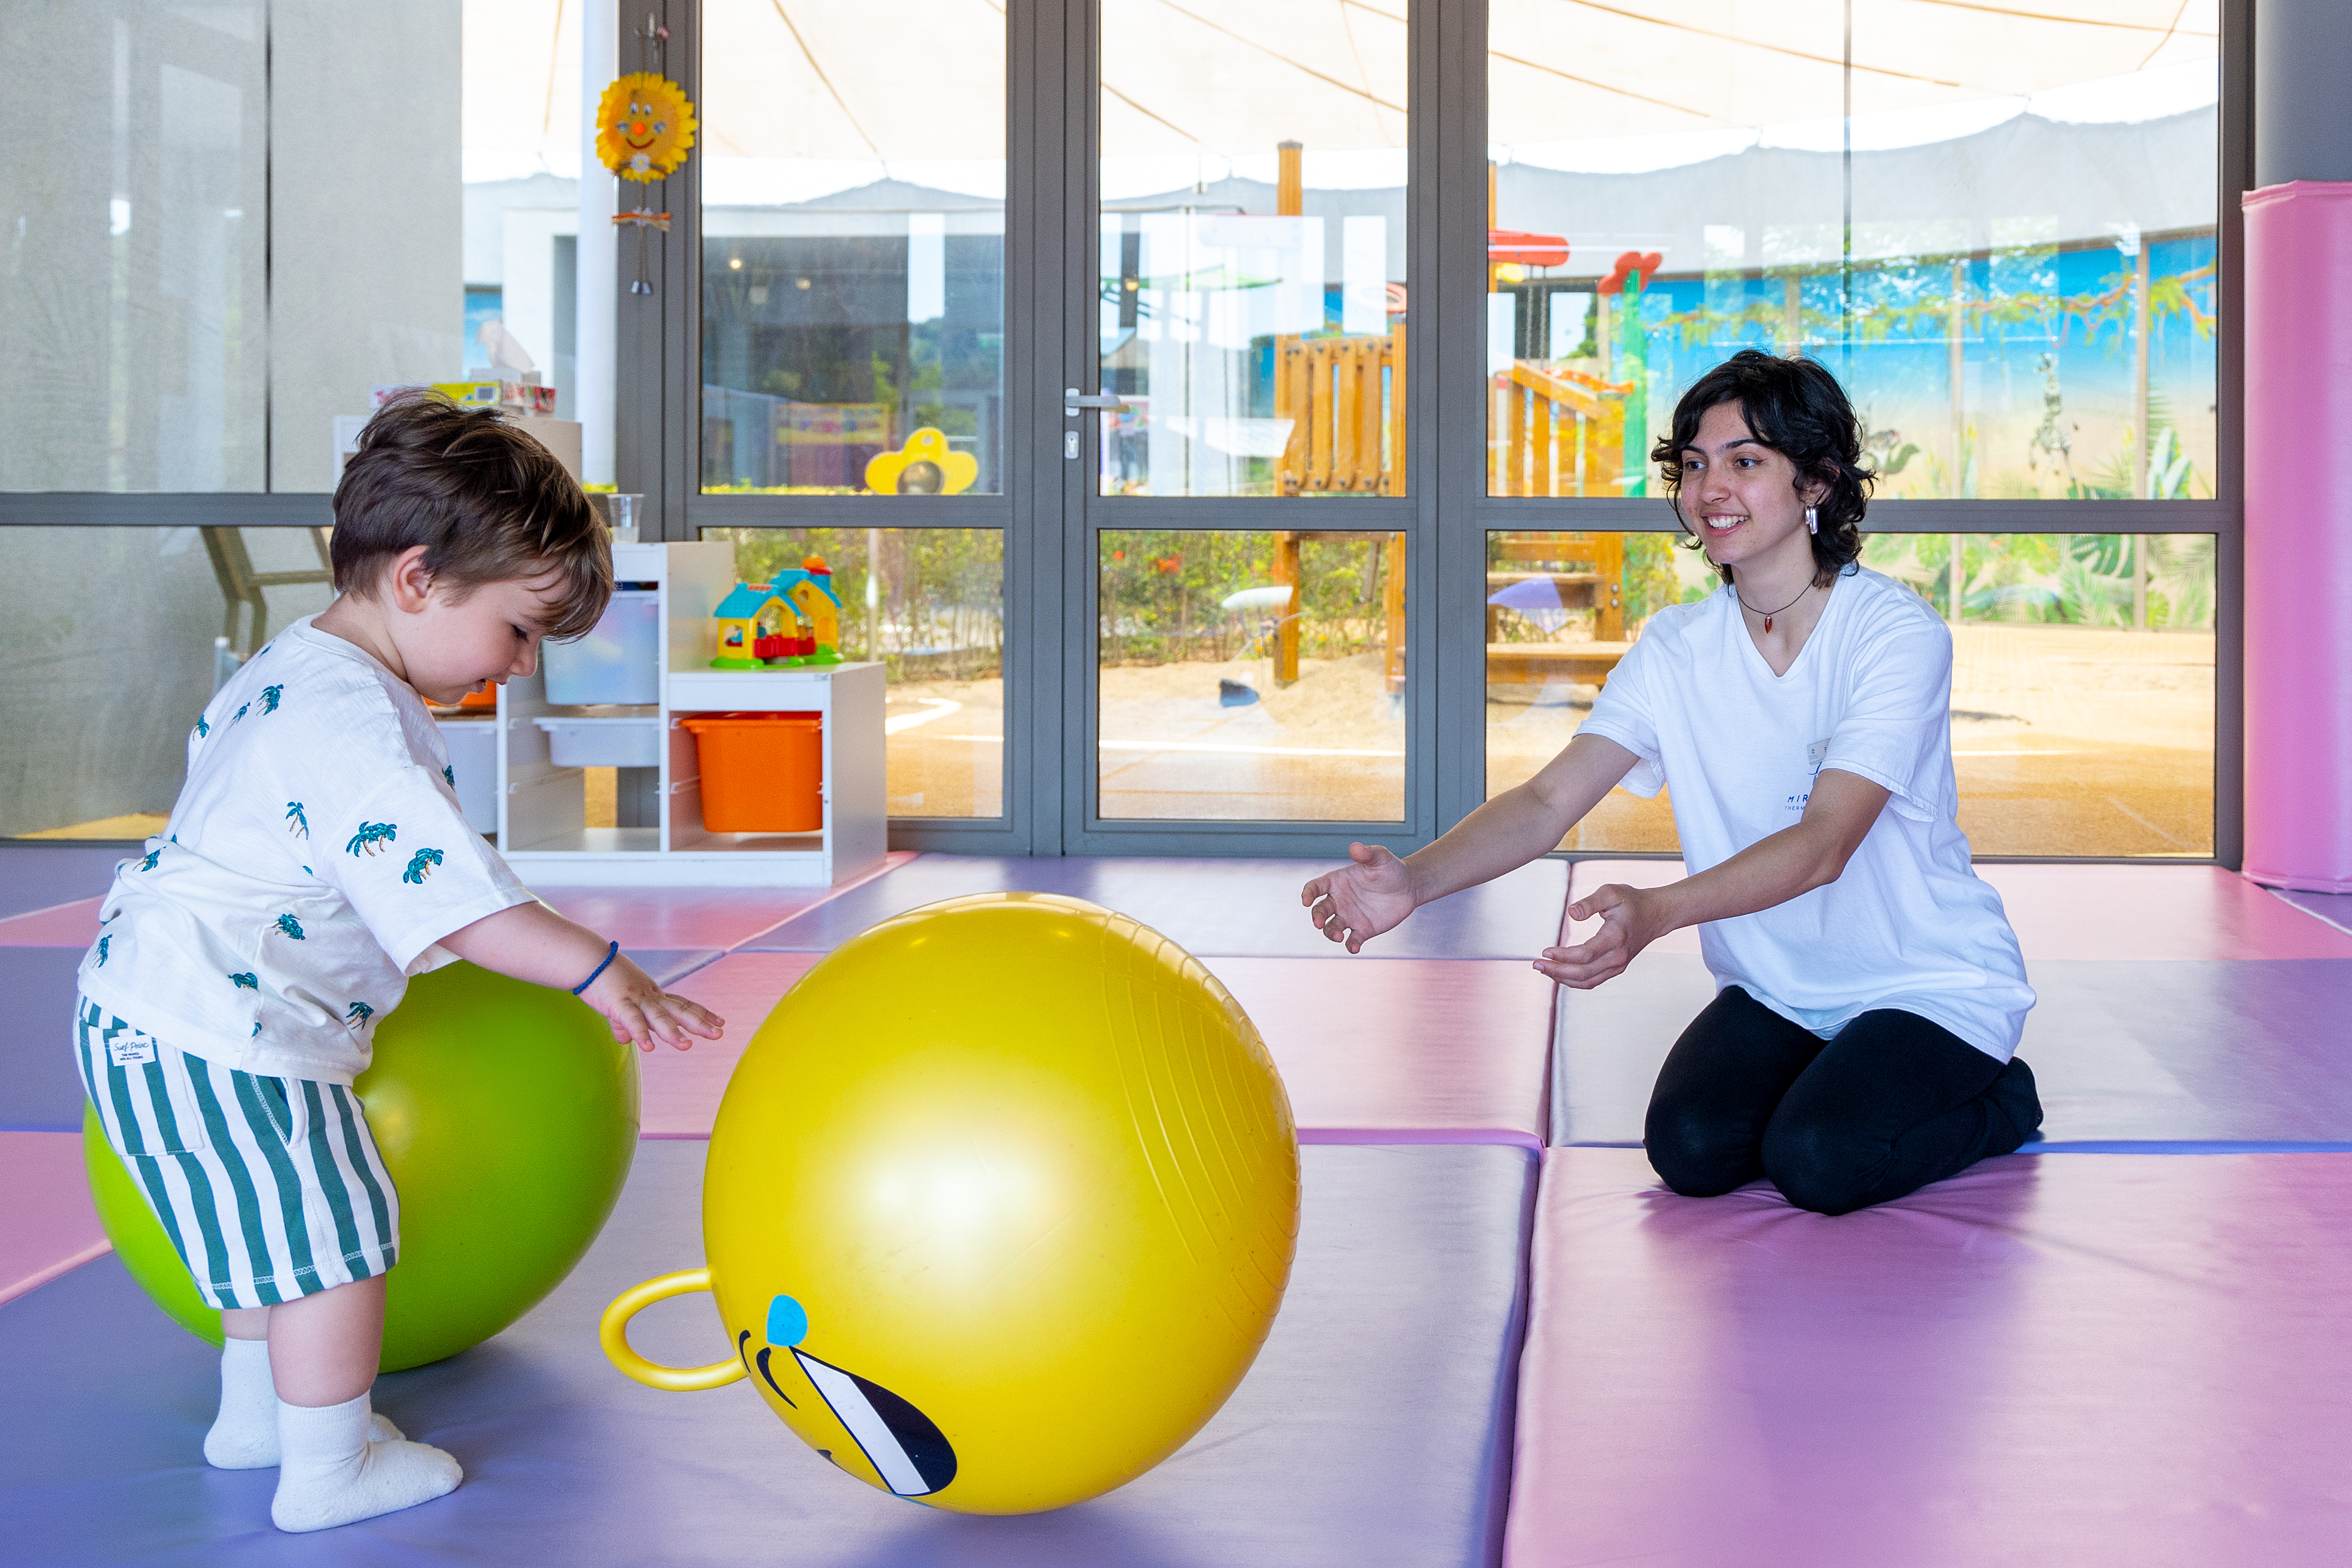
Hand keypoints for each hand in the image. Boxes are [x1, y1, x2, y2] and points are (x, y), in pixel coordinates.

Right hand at [581, 956, 724, 1051]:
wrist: (588, 959)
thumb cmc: (604, 981)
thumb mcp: (618, 1006)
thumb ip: (624, 1025)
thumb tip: (625, 1040)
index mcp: (654, 995)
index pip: (683, 1004)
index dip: (702, 1013)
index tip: (720, 1022)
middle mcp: (650, 995)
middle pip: (679, 1011)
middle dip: (700, 1023)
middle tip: (718, 1033)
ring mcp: (636, 998)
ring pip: (658, 1017)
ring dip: (673, 1033)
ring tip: (686, 1046)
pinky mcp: (618, 1002)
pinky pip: (631, 1019)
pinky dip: (640, 1033)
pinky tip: (648, 1047)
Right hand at [1301, 842, 1415, 953]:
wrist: (1408, 887)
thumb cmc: (1390, 869)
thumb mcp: (1380, 858)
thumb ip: (1367, 854)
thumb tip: (1354, 847)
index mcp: (1337, 882)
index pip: (1315, 887)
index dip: (1308, 894)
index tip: (1306, 900)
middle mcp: (1339, 901)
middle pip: (1320, 910)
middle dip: (1317, 917)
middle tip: (1319, 923)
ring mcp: (1350, 917)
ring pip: (1331, 928)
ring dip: (1330, 933)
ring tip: (1338, 936)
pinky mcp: (1363, 930)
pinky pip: (1352, 940)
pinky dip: (1351, 945)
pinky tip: (1354, 947)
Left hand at [1536, 883, 1660, 988]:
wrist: (1655, 914)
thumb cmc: (1631, 901)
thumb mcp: (1610, 892)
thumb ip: (1590, 902)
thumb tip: (1571, 913)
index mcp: (1616, 937)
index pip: (1585, 954)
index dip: (1563, 956)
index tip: (1544, 951)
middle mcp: (1618, 956)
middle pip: (1583, 973)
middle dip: (1557, 971)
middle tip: (1536, 965)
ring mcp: (1619, 965)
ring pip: (1587, 981)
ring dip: (1563, 978)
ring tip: (1543, 969)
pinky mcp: (1616, 968)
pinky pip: (1593, 981)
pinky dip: (1574, 980)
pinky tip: (1559, 973)